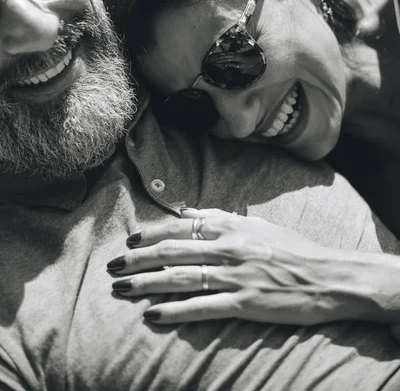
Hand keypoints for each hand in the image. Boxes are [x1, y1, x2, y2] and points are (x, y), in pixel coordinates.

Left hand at [107, 208, 359, 325]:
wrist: (326, 276)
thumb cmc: (291, 248)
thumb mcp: (256, 225)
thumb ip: (219, 218)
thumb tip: (186, 214)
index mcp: (232, 227)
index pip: (181, 228)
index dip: (151, 234)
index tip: (130, 240)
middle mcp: (229, 248)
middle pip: (173, 252)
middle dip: (138, 259)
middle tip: (113, 267)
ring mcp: (235, 276)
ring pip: (181, 278)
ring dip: (147, 283)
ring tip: (121, 289)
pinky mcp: (244, 302)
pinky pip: (202, 306)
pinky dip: (175, 311)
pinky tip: (153, 314)